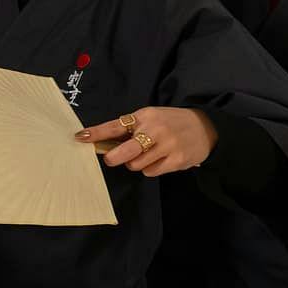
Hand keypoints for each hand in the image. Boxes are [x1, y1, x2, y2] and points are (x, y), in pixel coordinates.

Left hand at [76, 107, 216, 176]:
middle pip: (124, 152)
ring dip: (136, 163)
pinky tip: (160, 159)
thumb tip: (105, 142)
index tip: (80, 137)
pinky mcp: (177, 160)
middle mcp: (155, 130)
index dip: (97, 133)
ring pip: (136, 165)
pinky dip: (151, 168)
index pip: (116, 125)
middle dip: (114, 158)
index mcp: (145, 116)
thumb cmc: (171, 122)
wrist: (206, 127)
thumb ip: (131, 127)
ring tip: (147, 154)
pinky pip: (151, 172)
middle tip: (113, 158)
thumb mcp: (151, 116)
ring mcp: (167, 146)